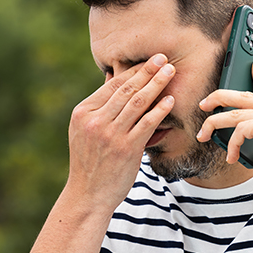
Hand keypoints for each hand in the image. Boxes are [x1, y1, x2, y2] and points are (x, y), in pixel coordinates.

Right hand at [67, 54, 175, 209]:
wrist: (88, 194)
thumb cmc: (90, 162)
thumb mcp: (83, 131)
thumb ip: (99, 106)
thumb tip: (112, 78)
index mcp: (82, 113)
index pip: (112, 86)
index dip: (133, 71)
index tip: (149, 61)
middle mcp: (95, 121)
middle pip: (126, 90)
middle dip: (147, 71)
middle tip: (163, 58)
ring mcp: (110, 134)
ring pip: (137, 102)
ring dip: (156, 84)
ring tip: (170, 71)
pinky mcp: (126, 148)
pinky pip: (147, 123)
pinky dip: (160, 110)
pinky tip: (170, 100)